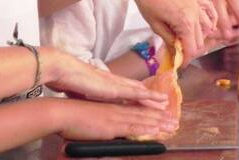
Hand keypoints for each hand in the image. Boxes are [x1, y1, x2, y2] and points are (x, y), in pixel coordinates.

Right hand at [43, 48, 167, 109]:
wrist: (64, 70)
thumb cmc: (68, 79)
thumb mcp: (81, 90)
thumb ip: (88, 93)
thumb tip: (88, 98)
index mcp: (106, 81)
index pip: (126, 88)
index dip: (137, 94)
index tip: (147, 98)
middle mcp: (114, 80)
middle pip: (136, 88)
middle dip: (149, 95)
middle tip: (163, 101)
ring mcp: (116, 83)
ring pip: (140, 90)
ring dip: (153, 97)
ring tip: (165, 102)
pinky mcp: (115, 88)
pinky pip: (136, 93)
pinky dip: (148, 96)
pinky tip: (157, 99)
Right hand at [54, 99, 178, 140]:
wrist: (63, 113)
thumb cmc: (71, 117)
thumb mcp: (89, 119)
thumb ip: (100, 124)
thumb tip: (104, 130)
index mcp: (112, 108)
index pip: (135, 111)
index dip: (150, 113)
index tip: (162, 115)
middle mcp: (118, 110)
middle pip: (143, 113)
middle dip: (160, 118)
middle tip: (174, 121)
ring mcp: (117, 116)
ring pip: (143, 119)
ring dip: (160, 123)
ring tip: (173, 125)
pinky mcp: (113, 124)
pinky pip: (135, 127)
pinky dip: (148, 128)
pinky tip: (158, 130)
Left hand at [132, 0, 216, 65]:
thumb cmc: (148, 2)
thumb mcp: (155, 25)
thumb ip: (169, 40)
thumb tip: (175, 54)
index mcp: (185, 23)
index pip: (191, 49)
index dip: (186, 59)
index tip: (179, 64)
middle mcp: (196, 15)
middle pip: (200, 41)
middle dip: (191, 49)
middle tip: (180, 51)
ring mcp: (198, 5)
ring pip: (208, 28)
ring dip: (200, 36)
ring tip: (188, 38)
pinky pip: (211, 10)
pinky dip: (211, 19)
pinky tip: (207, 25)